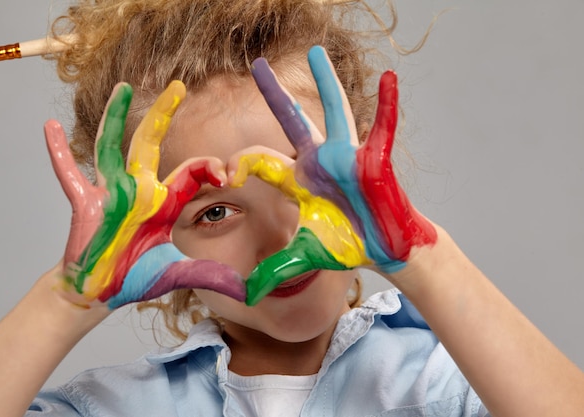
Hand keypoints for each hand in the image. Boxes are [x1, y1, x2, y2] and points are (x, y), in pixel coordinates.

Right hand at [44, 81, 245, 308]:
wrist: (101, 292)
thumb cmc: (136, 277)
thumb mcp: (178, 273)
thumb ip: (209, 275)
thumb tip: (247, 291)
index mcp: (164, 202)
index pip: (191, 172)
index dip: (209, 168)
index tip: (227, 173)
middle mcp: (139, 190)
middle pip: (151, 143)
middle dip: (164, 114)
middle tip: (179, 85)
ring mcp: (110, 193)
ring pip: (112, 146)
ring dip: (115, 117)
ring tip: (122, 88)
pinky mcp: (85, 204)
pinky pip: (70, 174)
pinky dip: (59, 152)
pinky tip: (50, 127)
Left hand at [231, 46, 435, 304]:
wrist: (384, 250)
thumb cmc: (348, 246)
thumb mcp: (304, 257)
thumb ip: (275, 271)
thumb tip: (246, 298)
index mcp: (298, 179)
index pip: (260, 159)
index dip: (238, 163)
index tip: (223, 174)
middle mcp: (319, 161)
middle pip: (291, 121)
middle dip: (273, 94)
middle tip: (255, 65)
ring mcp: (347, 157)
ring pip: (335, 111)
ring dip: (326, 82)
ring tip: (316, 52)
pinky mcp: (375, 161)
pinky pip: (382, 127)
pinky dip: (387, 105)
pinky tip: (389, 79)